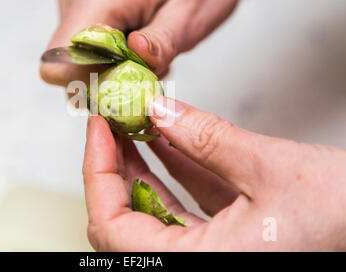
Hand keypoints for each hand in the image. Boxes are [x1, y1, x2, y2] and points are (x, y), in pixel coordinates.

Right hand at [40, 0, 250, 85]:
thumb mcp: (190, 17)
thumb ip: (162, 43)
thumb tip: (135, 56)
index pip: (60, 62)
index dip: (89, 85)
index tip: (125, 84)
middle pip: (65, 68)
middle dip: (105, 80)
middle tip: (145, 69)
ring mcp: (74, 0)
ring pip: (75, 63)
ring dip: (110, 71)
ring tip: (144, 53)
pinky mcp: (80, 8)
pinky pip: (83, 52)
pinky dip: (109, 60)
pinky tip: (135, 45)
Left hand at [83, 97, 345, 250]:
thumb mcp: (269, 170)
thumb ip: (207, 139)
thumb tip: (160, 111)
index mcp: (200, 266)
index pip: (112, 227)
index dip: (97, 173)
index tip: (99, 128)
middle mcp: (199, 266)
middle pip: (126, 221)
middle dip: (116, 167)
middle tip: (112, 123)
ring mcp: (213, 255)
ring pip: (157, 214)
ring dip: (144, 167)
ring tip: (135, 124)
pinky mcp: (231, 242)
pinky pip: (189, 210)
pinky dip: (177, 174)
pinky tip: (169, 139)